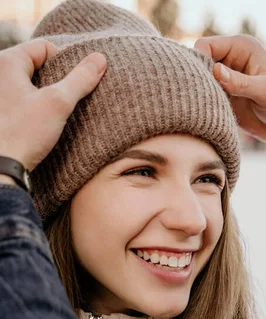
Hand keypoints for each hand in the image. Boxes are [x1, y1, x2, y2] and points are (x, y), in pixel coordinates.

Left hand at [0, 39, 106, 172]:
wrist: (2, 168)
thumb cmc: (24, 134)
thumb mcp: (58, 103)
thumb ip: (80, 79)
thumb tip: (100, 58)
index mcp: (6, 62)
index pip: (44, 47)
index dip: (65, 62)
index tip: (75, 84)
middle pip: (36, 65)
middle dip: (55, 80)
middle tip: (66, 100)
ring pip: (30, 84)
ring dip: (46, 95)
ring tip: (55, 114)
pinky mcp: (1, 112)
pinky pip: (22, 100)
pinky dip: (35, 107)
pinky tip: (42, 124)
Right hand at [195, 35, 265, 151]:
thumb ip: (240, 82)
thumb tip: (215, 71)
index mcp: (241, 48)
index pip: (206, 45)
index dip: (200, 61)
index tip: (206, 83)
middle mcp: (230, 60)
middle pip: (198, 63)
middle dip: (199, 79)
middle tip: (208, 98)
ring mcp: (225, 79)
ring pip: (198, 81)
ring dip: (201, 94)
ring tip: (213, 108)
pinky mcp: (223, 96)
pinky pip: (203, 97)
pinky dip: (204, 105)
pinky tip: (213, 115)